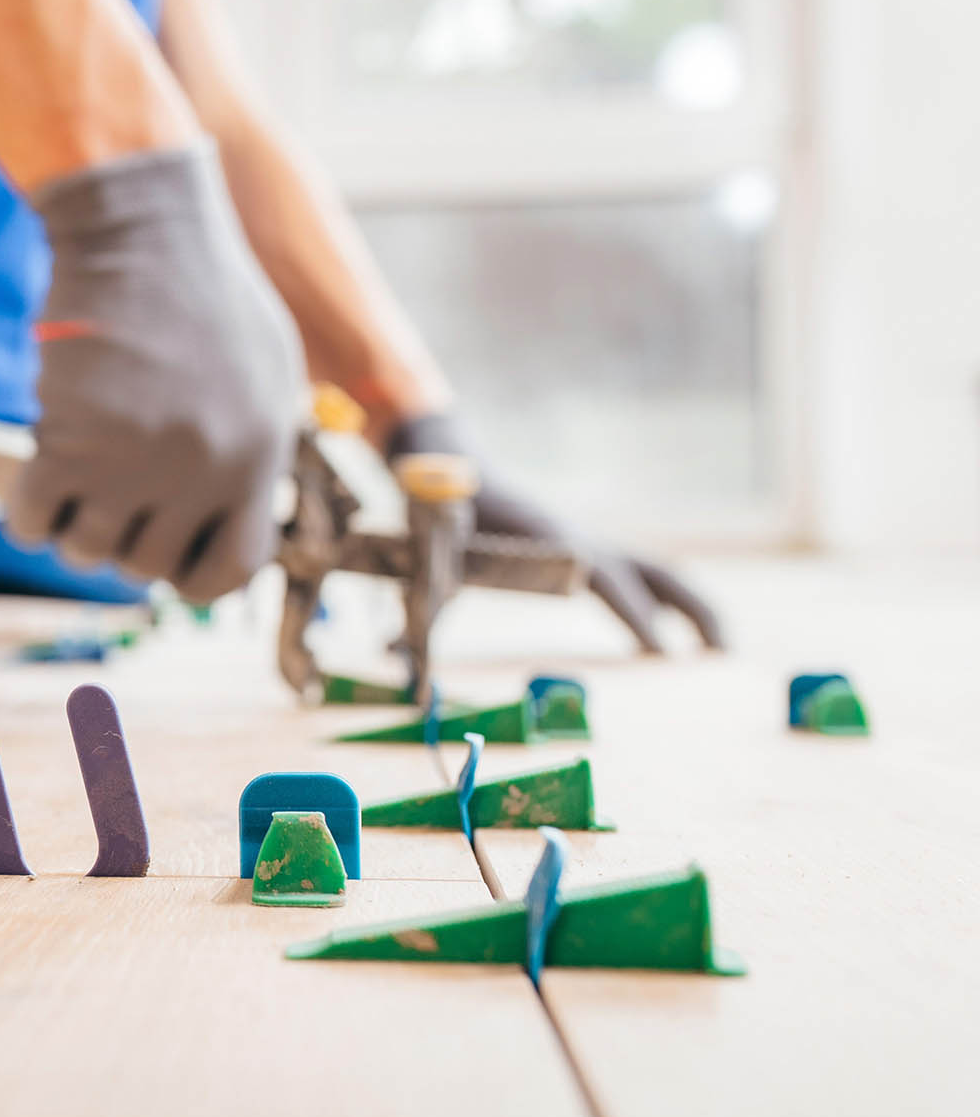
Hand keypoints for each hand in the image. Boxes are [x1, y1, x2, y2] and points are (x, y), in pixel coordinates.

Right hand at [7, 143, 304, 602]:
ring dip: (68, 524)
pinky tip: (28, 479)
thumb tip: (226, 521)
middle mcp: (205, 469)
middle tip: (103, 497)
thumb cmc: (200, 289)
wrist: (141, 226)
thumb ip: (250, 449)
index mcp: (260, 456)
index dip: (190, 574)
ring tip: (69, 477)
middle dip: (118, 541)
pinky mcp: (70, 438)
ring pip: (85, 551)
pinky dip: (22, 512)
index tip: (164, 548)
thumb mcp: (264, 371)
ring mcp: (136, 459)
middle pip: (146, 566)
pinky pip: (32, 522)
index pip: (232, 570)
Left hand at [387, 413, 724, 651]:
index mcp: (553, 539)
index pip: (605, 578)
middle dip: (691, 609)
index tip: (659, 652)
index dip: (632, 614)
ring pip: (654, 570)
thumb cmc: (442, 508)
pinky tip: (674, 631)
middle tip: (722, 655)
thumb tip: (393, 657)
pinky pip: (633, 572)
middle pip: (655, 570)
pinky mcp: (580, 546)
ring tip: (720, 650)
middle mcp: (580, 538)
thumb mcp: (433, 553)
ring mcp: (585, 541)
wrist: (448, 459)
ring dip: (689, 605)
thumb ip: (424, 600)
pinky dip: (660, 599)